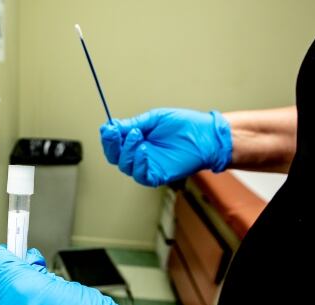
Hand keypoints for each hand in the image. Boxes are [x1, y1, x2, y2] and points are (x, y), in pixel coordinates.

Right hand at [99, 108, 232, 186]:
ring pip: (126, 166)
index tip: (108, 128)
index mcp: (137, 141)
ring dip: (127, 151)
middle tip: (118, 133)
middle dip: (113, 145)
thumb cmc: (185, 126)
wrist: (206, 135)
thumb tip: (112, 126)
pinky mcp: (158, 175)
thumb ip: (133, 124)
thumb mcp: (154, 119)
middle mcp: (140, 155)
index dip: (109, 138)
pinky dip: (139, 164)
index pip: (115, 144)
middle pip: (116, 157)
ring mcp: (148, 166)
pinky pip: (141, 176)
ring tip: (137, 136)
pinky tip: (143, 151)